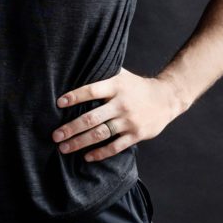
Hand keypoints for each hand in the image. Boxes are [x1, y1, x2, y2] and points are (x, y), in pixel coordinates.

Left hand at [51, 68, 179, 161]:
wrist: (167, 98)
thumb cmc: (137, 86)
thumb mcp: (121, 75)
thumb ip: (103, 73)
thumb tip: (78, 65)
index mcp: (116, 86)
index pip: (91, 91)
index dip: (74, 96)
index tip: (58, 103)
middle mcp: (121, 104)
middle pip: (92, 117)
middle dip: (71, 128)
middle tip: (55, 135)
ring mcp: (129, 120)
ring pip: (101, 134)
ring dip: (80, 142)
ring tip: (64, 147)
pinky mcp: (136, 134)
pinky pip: (115, 146)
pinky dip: (100, 153)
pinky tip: (87, 157)